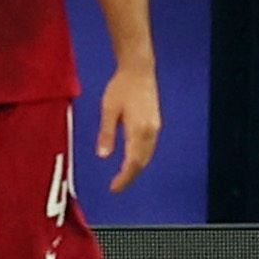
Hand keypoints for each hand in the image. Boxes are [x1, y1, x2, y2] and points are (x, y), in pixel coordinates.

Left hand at [98, 63, 160, 192]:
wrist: (139, 71)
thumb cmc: (121, 87)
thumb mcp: (108, 110)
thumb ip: (106, 133)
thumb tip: (103, 156)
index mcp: (139, 129)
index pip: (133, 161)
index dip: (124, 177)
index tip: (114, 188)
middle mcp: (151, 132)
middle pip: (142, 161)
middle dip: (130, 176)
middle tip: (116, 187)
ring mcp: (155, 128)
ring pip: (147, 155)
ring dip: (136, 168)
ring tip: (122, 177)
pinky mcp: (155, 123)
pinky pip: (149, 147)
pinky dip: (141, 158)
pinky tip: (132, 160)